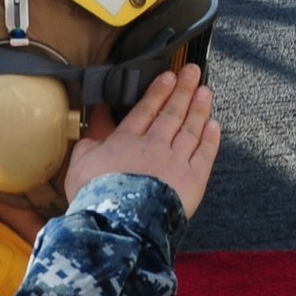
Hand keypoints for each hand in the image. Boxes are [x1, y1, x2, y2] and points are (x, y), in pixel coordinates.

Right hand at [66, 66, 220, 218]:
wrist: (118, 223)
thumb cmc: (95, 198)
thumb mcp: (81, 162)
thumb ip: (91, 136)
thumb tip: (97, 114)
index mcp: (127, 141)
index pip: (146, 109)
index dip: (159, 91)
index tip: (169, 76)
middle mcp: (154, 146)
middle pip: (172, 113)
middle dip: (183, 90)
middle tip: (193, 72)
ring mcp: (175, 161)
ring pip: (191, 129)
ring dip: (199, 109)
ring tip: (205, 92)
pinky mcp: (192, 180)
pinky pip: (205, 154)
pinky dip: (210, 139)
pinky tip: (214, 125)